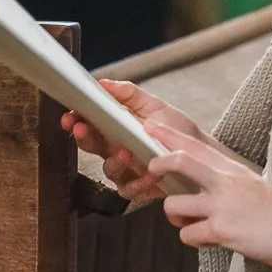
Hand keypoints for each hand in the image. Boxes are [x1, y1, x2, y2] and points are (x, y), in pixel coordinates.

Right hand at [62, 79, 200, 204]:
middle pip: (89, 145)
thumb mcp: (154, 105)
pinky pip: (130, 189)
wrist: (200, 152)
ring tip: (126, 153)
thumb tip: (104, 82)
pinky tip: (151, 173)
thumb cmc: (175, 129)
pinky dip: (138, 182)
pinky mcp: (138, 187)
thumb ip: (129, 94)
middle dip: (82, 137)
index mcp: (114, 128)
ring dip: (114, 161)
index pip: (88, 123)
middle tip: (82, 128)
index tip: (70, 114)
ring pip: (107, 169)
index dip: (75, 119)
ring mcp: (125, 170)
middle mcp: (115, 149)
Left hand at [148, 124, 271, 267]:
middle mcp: (224, 183)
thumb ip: (224, 181)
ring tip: (192, 223)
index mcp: (232, 170)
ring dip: (177, 218)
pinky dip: (195, 240)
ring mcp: (221, 205)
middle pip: (180, 161)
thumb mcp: (252, 184)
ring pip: (173, 206)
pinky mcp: (220, 230)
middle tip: (152, 169)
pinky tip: (211, 240)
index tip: (151, 127)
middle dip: (159, 163)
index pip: (195, 145)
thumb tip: (199, 187)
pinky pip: (188, 235)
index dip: (170, 135)